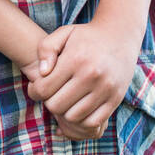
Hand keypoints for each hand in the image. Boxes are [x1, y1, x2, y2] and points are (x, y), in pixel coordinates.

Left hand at [27, 22, 137, 140]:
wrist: (119, 35)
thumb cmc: (85, 36)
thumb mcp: (63, 33)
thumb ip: (46, 48)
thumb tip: (42, 72)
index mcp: (75, 58)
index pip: (44, 89)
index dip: (34, 92)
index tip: (37, 88)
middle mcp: (91, 74)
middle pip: (56, 106)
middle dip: (49, 102)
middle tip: (53, 94)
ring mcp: (105, 88)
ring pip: (73, 117)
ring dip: (65, 112)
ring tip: (66, 100)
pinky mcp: (116, 98)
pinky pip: (92, 122)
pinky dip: (82, 120)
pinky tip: (79, 107)